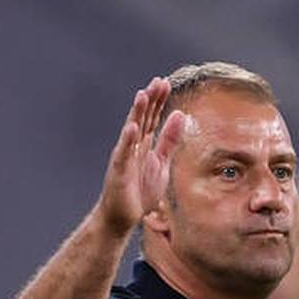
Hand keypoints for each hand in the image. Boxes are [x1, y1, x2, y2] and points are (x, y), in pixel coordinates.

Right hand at [96, 77, 184, 234]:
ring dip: (137, 113)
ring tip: (143, 95)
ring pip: (131, 131)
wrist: (123, 216)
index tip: (165, 82)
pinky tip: (132, 127)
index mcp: (144, 144)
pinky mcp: (119, 171)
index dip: (158, 101)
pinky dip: (128, 140)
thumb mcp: (161, 162)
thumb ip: (169, 140)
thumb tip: (180, 115)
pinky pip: (123, 153)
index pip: (152, 118)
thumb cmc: (141, 190)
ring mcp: (125, 157)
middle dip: (151, 101)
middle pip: (143, 119)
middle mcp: (133, 147)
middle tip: (158, 81)